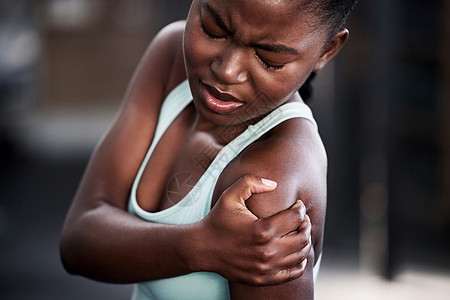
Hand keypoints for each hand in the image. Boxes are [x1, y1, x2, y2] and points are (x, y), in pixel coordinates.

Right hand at [195, 174, 311, 284]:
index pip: (296, 217)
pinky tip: (296, 252)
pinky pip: (292, 273)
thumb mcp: (230, 195)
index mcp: (262, 230)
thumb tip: (274, 184)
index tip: (298, 205)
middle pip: (303, 237)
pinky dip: (300, 262)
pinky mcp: (262, 278)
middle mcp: (267, 251)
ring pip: (300, 256)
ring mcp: (266, 267)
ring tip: (299, 232)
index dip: (301, 208)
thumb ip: (251, 182)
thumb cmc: (218, 220)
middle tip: (302, 218)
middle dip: (306, 224)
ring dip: (304, 241)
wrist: (202, 248)